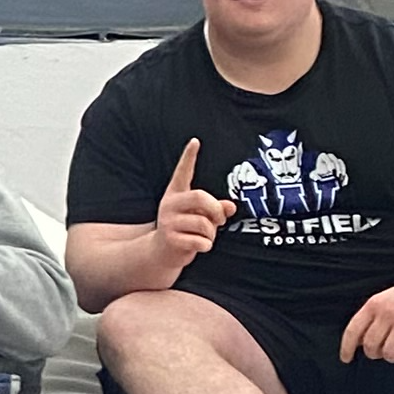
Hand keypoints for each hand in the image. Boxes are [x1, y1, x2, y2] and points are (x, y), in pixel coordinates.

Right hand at [154, 139, 233, 265]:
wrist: (161, 253)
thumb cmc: (184, 230)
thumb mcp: (199, 216)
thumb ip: (215, 209)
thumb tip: (231, 207)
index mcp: (176, 194)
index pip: (183, 172)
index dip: (189, 157)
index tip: (195, 141)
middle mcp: (170, 204)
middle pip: (200, 197)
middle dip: (216, 210)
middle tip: (220, 220)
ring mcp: (168, 221)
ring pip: (204, 223)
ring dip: (211, 234)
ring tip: (204, 237)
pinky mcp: (170, 238)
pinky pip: (201, 241)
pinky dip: (206, 245)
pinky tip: (198, 246)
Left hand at [337, 266, 393, 367]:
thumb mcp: (385, 300)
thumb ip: (371, 319)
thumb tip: (356, 344)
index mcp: (375, 304)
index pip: (353, 330)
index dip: (346, 348)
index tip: (345, 359)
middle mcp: (389, 312)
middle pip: (370, 345)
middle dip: (375, 354)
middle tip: (383, 351)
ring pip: (389, 353)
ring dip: (393, 357)